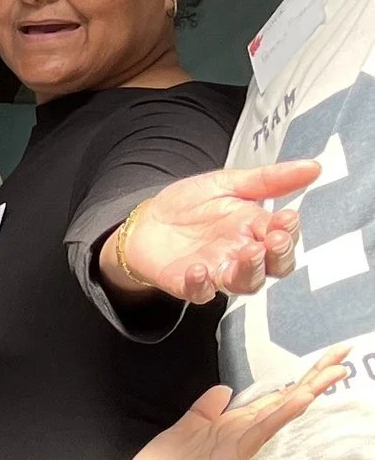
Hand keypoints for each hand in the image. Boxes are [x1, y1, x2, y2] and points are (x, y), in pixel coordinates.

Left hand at [108, 161, 320, 302]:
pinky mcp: (188, 284)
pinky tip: (199, 269)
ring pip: (244, 283)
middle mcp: (242, 255)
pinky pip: (200, 292)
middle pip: (272, 267)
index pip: (283, 237)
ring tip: (249, 252)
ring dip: (250, 270)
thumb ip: (268, 179)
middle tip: (275, 239)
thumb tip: (314, 167)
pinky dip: (201, 284)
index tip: (286, 218)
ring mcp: (217, 272)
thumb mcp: (229, 183)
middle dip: (278, 256)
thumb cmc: (192, 204)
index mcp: (256, 230)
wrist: (147, 220)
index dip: (288, 231)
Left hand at [123, 352, 351, 459]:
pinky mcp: (235, 453)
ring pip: (281, 412)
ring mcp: (242, 443)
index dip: (296, 380)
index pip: (272, 398)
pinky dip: (283, 413)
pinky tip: (302, 398)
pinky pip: (263, 430)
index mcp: (233, 424)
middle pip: (284, 401)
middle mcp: (243, 432)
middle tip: (342, 357)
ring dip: (307, 391)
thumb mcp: (187, 426)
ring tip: (334, 371)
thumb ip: (207, 409)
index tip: (323, 362)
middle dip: (312, 379)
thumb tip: (224, 390)